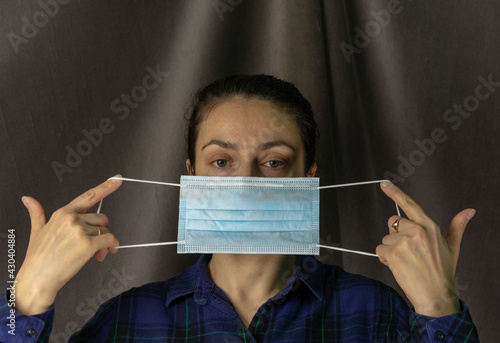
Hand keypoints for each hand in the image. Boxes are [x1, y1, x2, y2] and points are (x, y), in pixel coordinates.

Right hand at [14, 176, 122, 314]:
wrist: (37, 279)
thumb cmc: (38, 258)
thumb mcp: (36, 231)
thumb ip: (37, 213)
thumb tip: (28, 199)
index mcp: (62, 213)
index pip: (88, 196)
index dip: (105, 186)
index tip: (117, 179)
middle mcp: (71, 218)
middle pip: (102, 219)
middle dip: (102, 231)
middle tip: (98, 247)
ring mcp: (79, 230)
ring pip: (106, 230)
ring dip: (105, 243)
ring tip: (97, 255)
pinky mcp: (87, 244)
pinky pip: (110, 240)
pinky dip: (112, 246)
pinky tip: (104, 254)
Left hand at [376, 182, 474, 316]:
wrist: (435, 295)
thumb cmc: (442, 272)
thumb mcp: (453, 247)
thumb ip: (457, 226)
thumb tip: (469, 211)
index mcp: (429, 226)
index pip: (410, 205)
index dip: (395, 193)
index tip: (384, 184)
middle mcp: (416, 231)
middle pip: (393, 223)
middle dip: (396, 235)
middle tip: (409, 251)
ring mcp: (404, 241)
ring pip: (386, 238)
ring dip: (390, 249)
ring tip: (406, 261)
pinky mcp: (393, 253)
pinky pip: (379, 250)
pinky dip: (384, 259)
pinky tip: (398, 266)